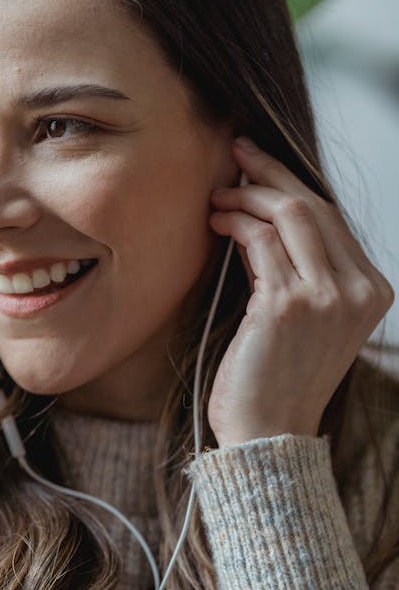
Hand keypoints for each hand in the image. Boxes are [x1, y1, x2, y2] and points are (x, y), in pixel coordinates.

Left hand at [206, 136, 394, 447]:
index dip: (293, 183)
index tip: (261, 165)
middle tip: (236, 153)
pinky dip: (235, 224)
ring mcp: (327, 297)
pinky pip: (260, 243)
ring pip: (289, 215)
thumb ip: (298, 270)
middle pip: (315, 206)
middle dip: (270, 173)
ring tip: (217, 196)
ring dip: (246, 197)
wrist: (268, 436)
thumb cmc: (277, 382)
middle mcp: (358, 291)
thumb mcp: (304, 320)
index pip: (333, 220)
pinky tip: (216, 222)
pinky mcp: (287, 306)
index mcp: (372, 291)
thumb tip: (264, 216)